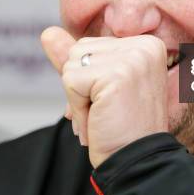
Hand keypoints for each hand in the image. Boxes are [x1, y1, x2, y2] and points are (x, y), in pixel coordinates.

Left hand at [41, 26, 168, 167]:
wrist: (138, 162)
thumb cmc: (122, 128)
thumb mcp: (98, 87)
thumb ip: (76, 58)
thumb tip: (47, 33)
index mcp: (146, 45)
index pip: (90, 45)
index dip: (88, 78)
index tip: (111, 101)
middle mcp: (144, 45)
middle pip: (79, 50)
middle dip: (81, 85)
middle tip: (107, 110)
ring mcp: (132, 58)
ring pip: (71, 64)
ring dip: (78, 97)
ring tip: (104, 115)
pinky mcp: (116, 75)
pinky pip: (70, 81)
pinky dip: (77, 107)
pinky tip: (99, 120)